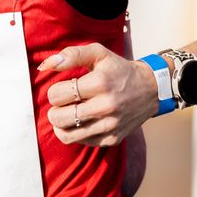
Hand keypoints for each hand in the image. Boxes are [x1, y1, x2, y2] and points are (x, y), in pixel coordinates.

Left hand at [38, 42, 159, 145]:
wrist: (150, 89)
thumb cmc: (118, 69)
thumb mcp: (98, 53)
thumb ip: (71, 55)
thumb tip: (45, 65)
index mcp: (100, 82)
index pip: (56, 95)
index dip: (54, 92)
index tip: (63, 89)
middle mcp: (106, 106)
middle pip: (58, 118)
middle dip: (54, 110)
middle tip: (61, 105)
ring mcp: (110, 125)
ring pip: (67, 135)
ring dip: (61, 125)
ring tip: (66, 115)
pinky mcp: (113, 139)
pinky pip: (82, 142)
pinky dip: (77, 133)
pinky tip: (82, 122)